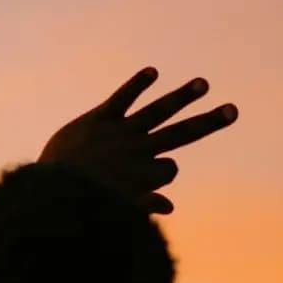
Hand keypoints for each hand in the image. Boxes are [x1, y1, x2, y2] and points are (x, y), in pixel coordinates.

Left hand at [39, 67, 236, 212]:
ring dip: (181, 97)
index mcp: (144, 176)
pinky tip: (153, 72)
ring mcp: (121, 132)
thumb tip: (170, 207)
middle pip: (181, 134)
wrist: (49, 191)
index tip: (144, 184)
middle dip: (208, 122)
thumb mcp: (115, 210)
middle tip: (233, 109)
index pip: (169, 169)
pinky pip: (122, 98)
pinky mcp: (99, 118)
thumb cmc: (83, 203)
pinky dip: (137, 85)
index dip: (162, 175)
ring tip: (203, 84)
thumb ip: (144, 206)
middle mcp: (138, 150)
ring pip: (158, 111)